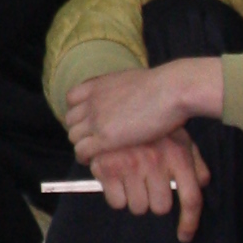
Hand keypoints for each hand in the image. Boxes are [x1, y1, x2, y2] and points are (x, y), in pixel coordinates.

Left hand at [63, 58, 222, 158]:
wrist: (171, 91)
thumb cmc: (163, 86)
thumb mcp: (132, 80)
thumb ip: (120, 90)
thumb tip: (126, 95)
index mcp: (97, 85)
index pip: (72, 98)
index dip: (78, 111)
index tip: (88, 121)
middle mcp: (91, 101)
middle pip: (70, 119)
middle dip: (79, 130)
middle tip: (91, 140)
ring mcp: (96, 119)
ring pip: (74, 136)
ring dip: (82, 145)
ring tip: (93, 153)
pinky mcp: (104, 137)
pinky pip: (82, 150)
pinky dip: (84, 157)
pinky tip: (93, 161)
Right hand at [83, 128, 209, 242]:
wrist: (121, 99)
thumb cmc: (154, 122)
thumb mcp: (180, 137)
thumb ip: (195, 162)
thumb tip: (201, 183)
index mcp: (178, 155)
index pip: (191, 199)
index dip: (189, 222)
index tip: (184, 236)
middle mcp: (156, 162)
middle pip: (161, 207)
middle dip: (155, 201)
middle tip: (148, 186)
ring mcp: (131, 165)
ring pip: (138, 206)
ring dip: (136, 199)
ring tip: (131, 181)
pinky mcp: (108, 167)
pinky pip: (116, 202)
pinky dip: (116, 196)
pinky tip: (117, 180)